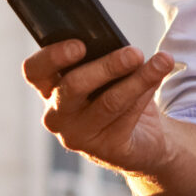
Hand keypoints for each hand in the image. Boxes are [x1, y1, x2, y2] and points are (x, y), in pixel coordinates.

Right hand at [22, 41, 175, 170]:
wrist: (140, 136)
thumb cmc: (114, 92)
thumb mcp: (105, 72)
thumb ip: (101, 57)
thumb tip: (121, 45)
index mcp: (49, 88)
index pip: (35, 71)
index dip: (52, 57)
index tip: (80, 45)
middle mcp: (57, 115)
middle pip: (73, 87)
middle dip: (106, 67)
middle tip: (134, 53)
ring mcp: (79, 136)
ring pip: (108, 103)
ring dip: (138, 80)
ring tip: (161, 62)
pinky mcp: (106, 150)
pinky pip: (127, 118)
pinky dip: (145, 94)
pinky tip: (158, 79)